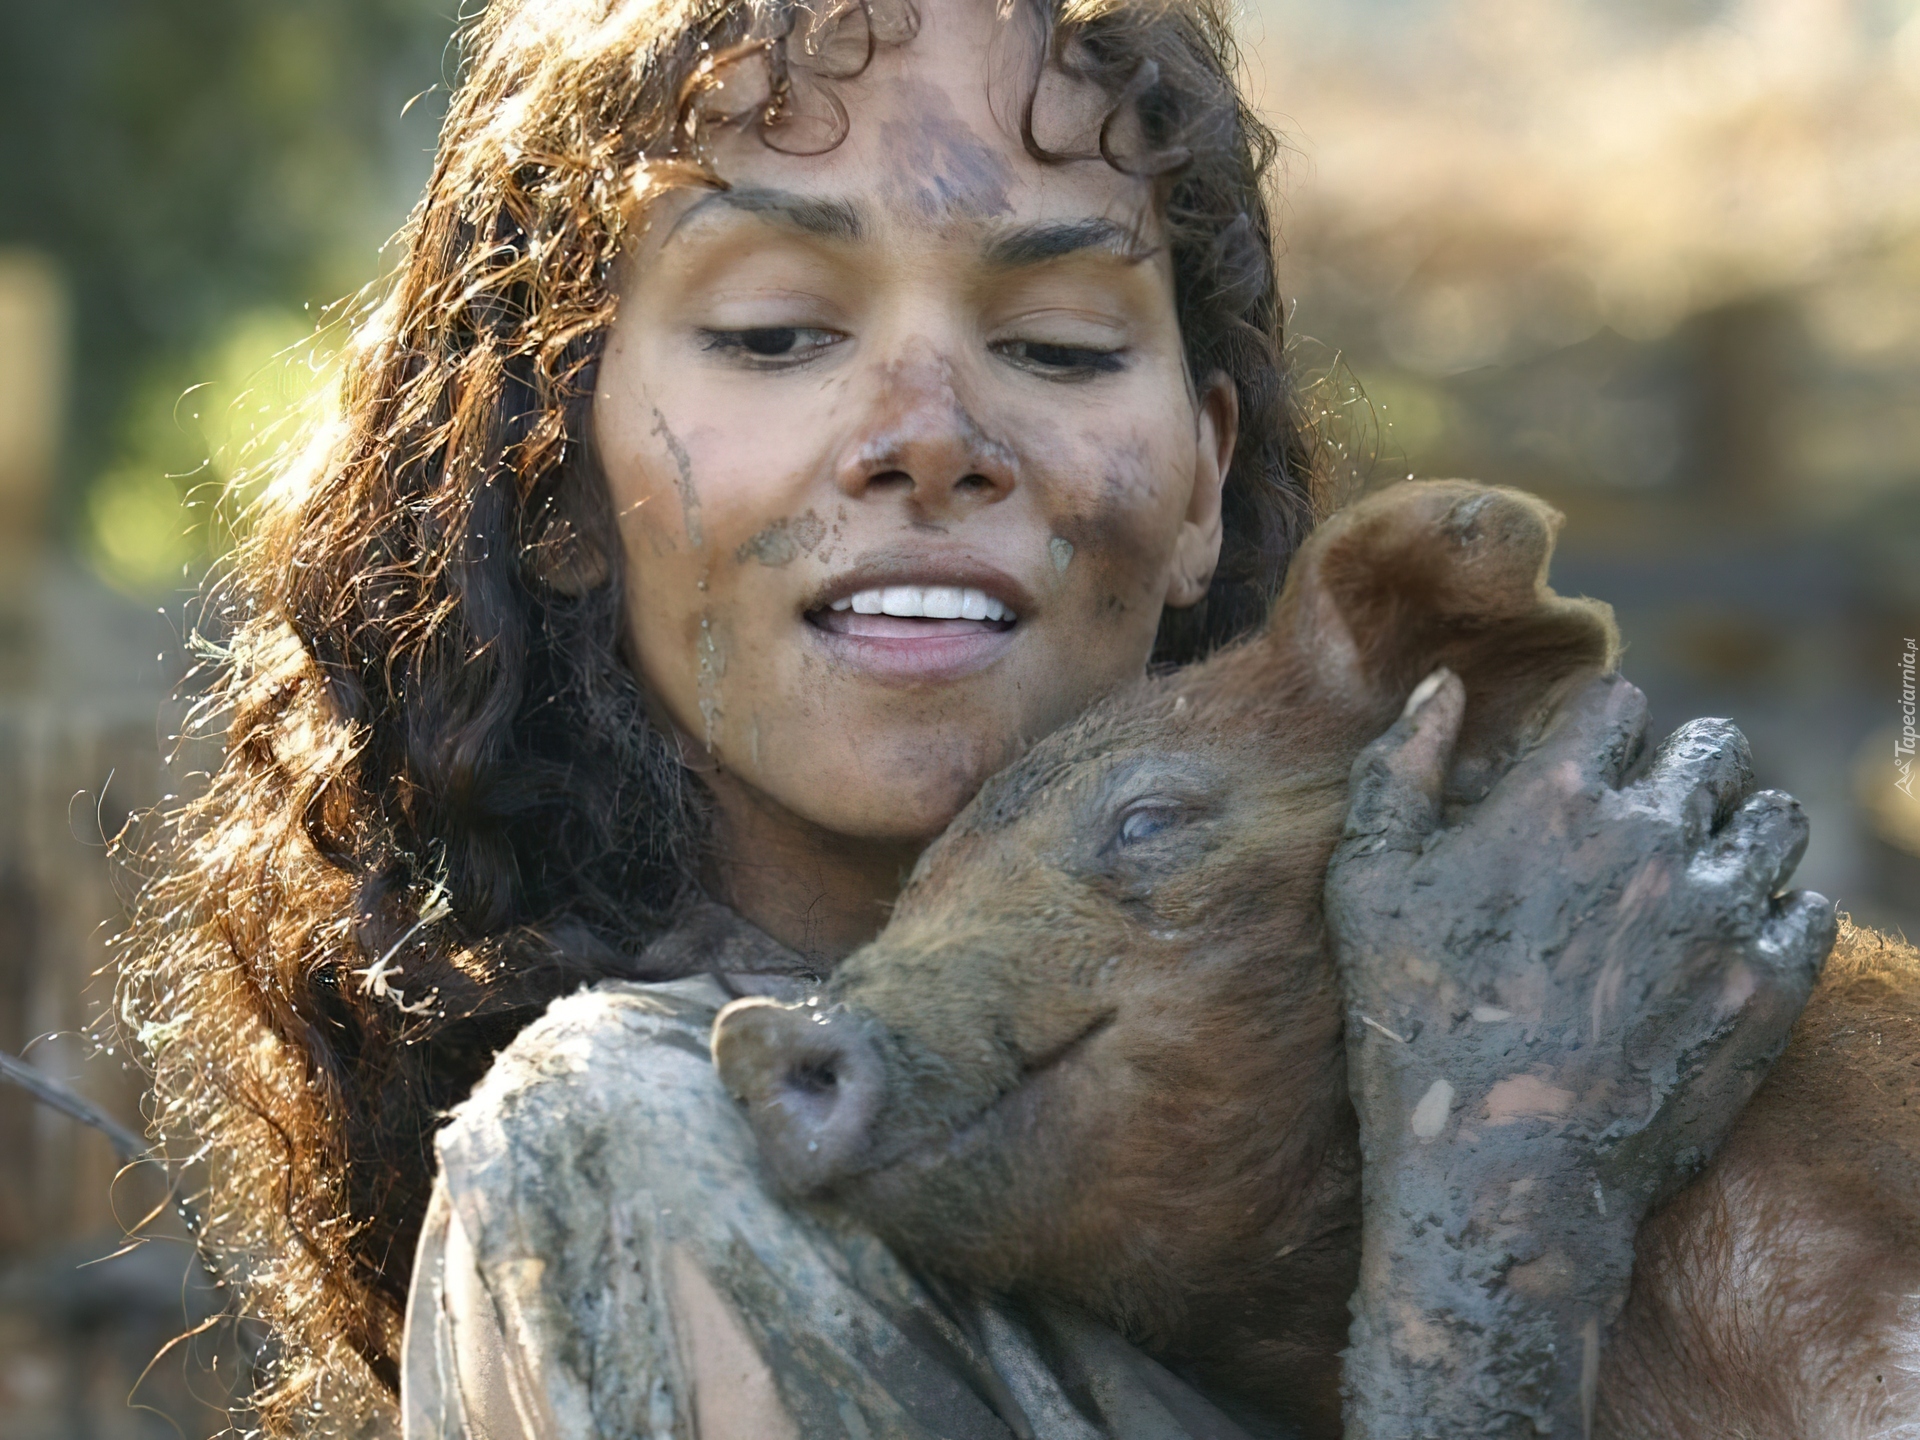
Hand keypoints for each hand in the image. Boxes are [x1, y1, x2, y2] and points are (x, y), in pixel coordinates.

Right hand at [1326, 668, 1834, 1438]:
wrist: (1501, 1176)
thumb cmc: (1415, 1025)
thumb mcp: (1366, 886)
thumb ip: (1397, 770)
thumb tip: (1442, 687)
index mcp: (1556, 795)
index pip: (1621, 700)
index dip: (1596, 731)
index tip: (1579, 773)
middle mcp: (1654, 835)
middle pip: (1715, 746)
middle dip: (1680, 767)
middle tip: (1644, 819)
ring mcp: (1723, 912)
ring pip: (1776, 819)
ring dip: (1738, 830)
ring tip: (1695, 873)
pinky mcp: (1769, 988)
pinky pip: (1809, 909)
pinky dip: (1773, 913)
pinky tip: (1722, 942)